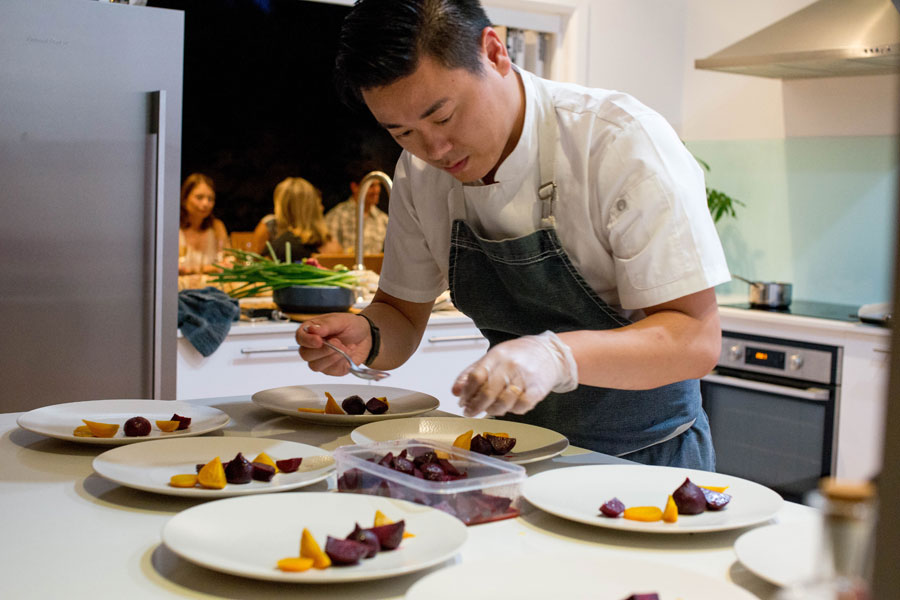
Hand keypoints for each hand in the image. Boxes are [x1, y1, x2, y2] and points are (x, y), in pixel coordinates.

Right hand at [295, 313, 370, 376]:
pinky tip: (348, 354)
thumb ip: (326, 325)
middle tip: (338, 342)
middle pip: (305, 354)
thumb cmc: (351, 326)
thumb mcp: (341, 320)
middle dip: (323, 350)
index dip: (308, 341)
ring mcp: (320, 360)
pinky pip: (331, 371)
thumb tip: (312, 329)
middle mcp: (312, 347)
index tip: (319, 340)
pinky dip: (341, 363)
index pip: (300, 338)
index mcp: (310, 331)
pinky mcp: (331, 369)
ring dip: (332, 357)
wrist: (366, 336)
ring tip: (345, 347)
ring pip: (315, 365)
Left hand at [452, 331, 578, 416]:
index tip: (462, 401)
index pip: (475, 376)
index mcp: (497, 355)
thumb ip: (471, 373)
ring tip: (489, 409)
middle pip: (487, 392)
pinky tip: (509, 407)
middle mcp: (510, 365)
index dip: (466, 393)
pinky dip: (512, 411)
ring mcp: (525, 377)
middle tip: (470, 412)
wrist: (550, 353)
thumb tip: (455, 391)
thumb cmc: (518, 356)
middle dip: (475, 407)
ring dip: (492, 411)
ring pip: (503, 403)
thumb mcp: (492, 358)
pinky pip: (521, 407)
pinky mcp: (538, 389)